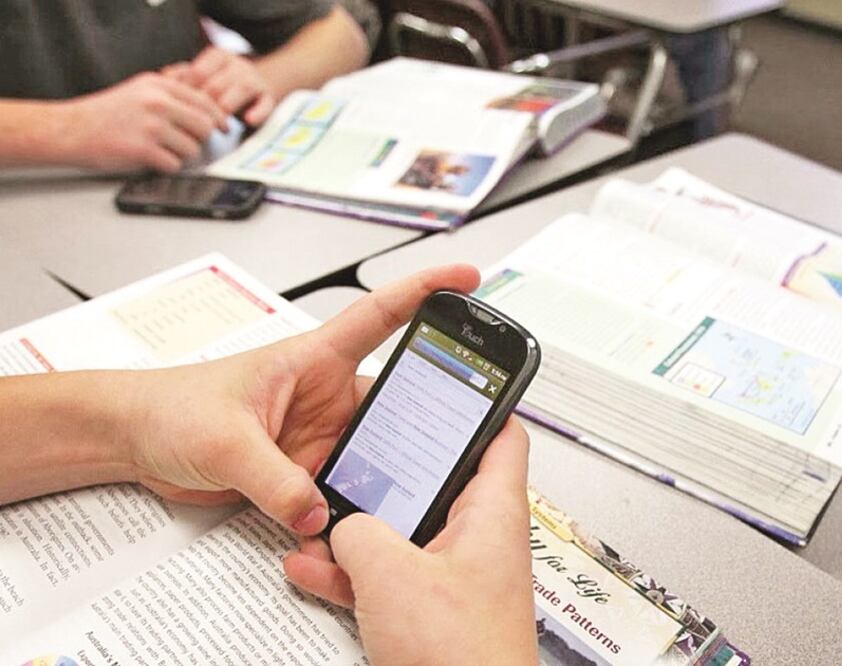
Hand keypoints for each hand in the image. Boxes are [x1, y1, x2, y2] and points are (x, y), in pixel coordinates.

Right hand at [58, 72, 227, 171]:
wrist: (70, 129)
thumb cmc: (106, 113)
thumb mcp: (139, 91)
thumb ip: (171, 95)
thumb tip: (208, 108)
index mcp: (159, 85)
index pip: (205, 102)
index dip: (218, 118)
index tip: (223, 127)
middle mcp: (157, 102)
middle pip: (204, 127)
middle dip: (200, 139)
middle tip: (189, 143)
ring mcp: (150, 126)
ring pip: (191, 148)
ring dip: (181, 155)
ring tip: (161, 150)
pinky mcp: (143, 150)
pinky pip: (174, 165)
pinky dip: (166, 167)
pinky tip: (151, 160)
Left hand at [123, 265, 479, 534]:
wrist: (134, 440)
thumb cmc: (170, 407)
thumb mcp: (224, 439)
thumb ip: (274, 478)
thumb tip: (318, 512)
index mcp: (312, 358)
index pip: (380, 316)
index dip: (425, 292)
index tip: (466, 279)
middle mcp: (324, 395)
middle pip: (393, 403)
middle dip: (424, 422)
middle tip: (454, 446)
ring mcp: (317, 435)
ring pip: (373, 454)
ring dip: (384, 477)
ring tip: (401, 501)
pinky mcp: (303, 470)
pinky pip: (342, 489)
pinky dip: (350, 510)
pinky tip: (354, 528)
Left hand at [163, 46, 277, 125]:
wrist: (260, 85)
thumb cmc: (222, 85)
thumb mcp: (203, 76)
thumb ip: (184, 75)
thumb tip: (163, 78)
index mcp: (217, 56)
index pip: (197, 72)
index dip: (186, 93)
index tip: (178, 110)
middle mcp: (238, 64)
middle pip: (217, 83)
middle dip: (205, 106)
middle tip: (195, 124)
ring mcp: (255, 80)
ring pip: (241, 89)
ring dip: (227, 108)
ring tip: (218, 126)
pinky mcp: (270, 97)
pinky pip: (266, 104)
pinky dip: (258, 112)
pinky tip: (249, 120)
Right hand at [282, 419, 538, 665]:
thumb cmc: (464, 658)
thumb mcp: (392, 575)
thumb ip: (359, 533)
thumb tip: (342, 526)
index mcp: (492, 513)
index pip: (501, 435)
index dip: (475, 405)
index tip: (442, 384)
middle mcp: (477, 539)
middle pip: (433, 482)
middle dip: (384, 473)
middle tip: (350, 452)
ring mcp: (451, 577)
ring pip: (401, 531)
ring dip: (355, 527)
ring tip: (314, 517)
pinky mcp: (429, 613)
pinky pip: (386, 576)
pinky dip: (351, 573)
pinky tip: (310, 568)